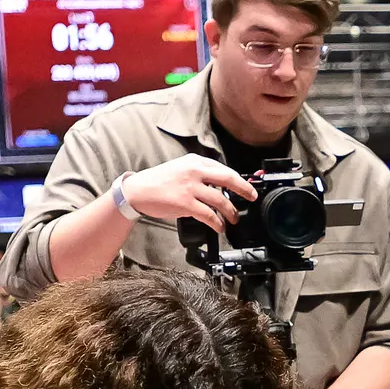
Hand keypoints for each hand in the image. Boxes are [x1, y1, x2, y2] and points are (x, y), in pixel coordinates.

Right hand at [118, 154, 258, 233]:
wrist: (137, 191)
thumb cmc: (158, 182)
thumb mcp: (180, 169)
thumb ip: (200, 173)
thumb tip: (221, 185)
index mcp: (194, 161)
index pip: (223, 169)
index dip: (239, 179)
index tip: (248, 186)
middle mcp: (194, 171)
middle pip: (228, 179)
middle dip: (245, 189)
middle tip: (252, 197)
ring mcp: (190, 187)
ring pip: (221, 199)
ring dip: (231, 212)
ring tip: (234, 218)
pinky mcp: (185, 203)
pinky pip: (209, 214)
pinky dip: (217, 223)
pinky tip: (220, 227)